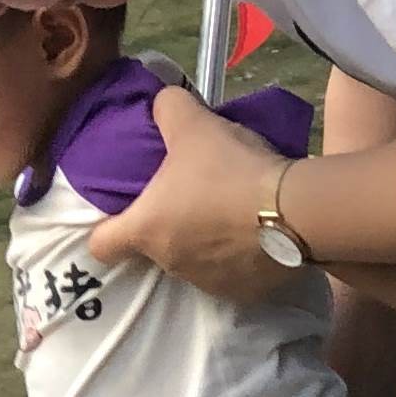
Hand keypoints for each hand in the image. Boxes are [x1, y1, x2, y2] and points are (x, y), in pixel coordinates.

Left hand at [85, 87, 297, 303]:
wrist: (294, 210)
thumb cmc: (230, 169)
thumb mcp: (192, 123)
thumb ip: (166, 108)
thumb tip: (161, 102)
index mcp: (146, 228)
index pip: (100, 245)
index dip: (106, 228)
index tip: (121, 213)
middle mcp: (169, 263)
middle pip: (154, 247)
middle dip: (167, 225)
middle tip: (191, 195)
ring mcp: (208, 283)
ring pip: (193, 262)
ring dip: (203, 243)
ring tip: (229, 212)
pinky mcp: (245, 294)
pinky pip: (231, 275)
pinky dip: (237, 259)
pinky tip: (255, 235)